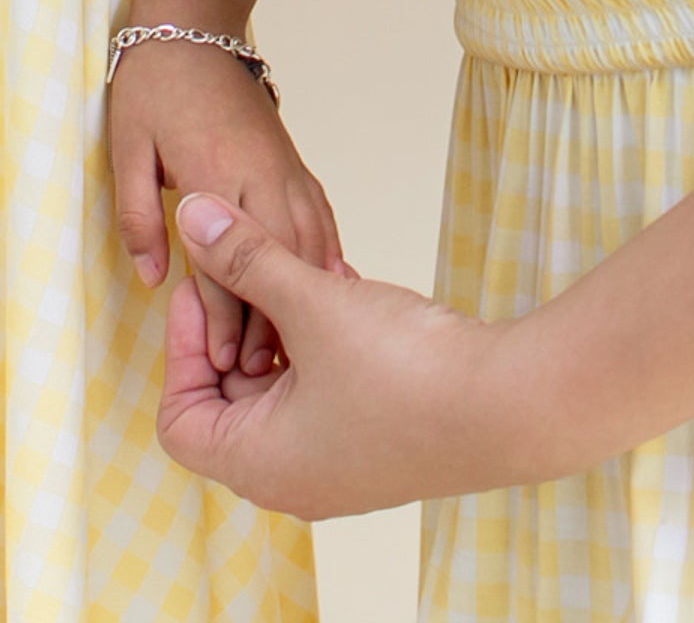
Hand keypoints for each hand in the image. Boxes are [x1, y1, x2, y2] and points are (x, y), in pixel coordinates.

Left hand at [109, 36, 344, 378]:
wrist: (194, 26)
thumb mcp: (127, 147)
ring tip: (297, 350)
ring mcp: (287, 168)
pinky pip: (322, 221)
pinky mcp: (297, 164)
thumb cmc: (154, 85)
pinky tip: (329, 294)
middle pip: (278, 263)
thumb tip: (154, 278)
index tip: (221, 365)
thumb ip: (138, 215)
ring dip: (304, 300)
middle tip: (263, 375)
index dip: (224, 320)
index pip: (227, 264)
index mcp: (217, 172)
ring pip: (310, 245)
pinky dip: (327, 260)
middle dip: (271, 322)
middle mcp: (263, 174)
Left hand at [156, 194, 542, 518]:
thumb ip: (245, 257)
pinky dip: (321, 337)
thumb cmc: (408, 374)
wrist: (513, 405)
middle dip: (236, 325)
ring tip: (300, 270)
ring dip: (283, 324)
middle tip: (249, 265)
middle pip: (229, 399)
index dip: (180, 348)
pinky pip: (325, 385)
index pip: (180, 420)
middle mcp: (294, 477)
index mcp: (261, 465)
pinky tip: (341, 286)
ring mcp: (339, 461)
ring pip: (282, 386)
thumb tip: (192, 216)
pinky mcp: (378, 437)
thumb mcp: (312, 302)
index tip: (203, 287)